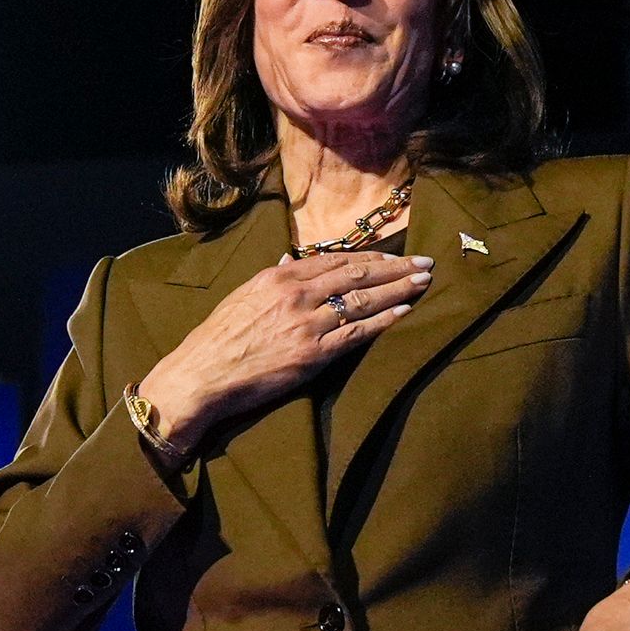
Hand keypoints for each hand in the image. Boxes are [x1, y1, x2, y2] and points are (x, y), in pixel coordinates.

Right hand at [133, 250, 434, 443]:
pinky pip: (356, 333)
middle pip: (357, 274)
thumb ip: (272, 279)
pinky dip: (384, 321)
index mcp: (279, 277)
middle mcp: (296, 294)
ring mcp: (306, 324)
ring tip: (424, 282)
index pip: (335, 260)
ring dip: (399, 290)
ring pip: (363, 300)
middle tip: (426, 262)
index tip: (394, 256)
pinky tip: (405, 312)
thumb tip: (289, 262)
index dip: (370, 257)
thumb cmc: (219, 338)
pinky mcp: (312, 354)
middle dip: (396, 267)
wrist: (203, 374)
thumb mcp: (243, 296)